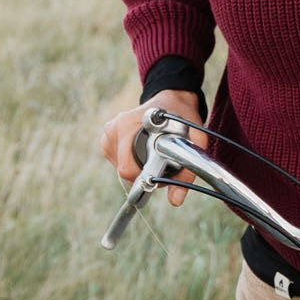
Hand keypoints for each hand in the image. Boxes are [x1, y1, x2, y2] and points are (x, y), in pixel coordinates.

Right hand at [99, 88, 204, 206]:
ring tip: (153, 151)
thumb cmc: (182, 116)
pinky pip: (119, 164)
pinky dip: (133, 162)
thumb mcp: (194, 140)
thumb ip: (186, 171)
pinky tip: (143, 150)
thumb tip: (175, 201)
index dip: (146, 176)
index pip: (128, 168)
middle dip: (144, 172)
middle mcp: (113, 129)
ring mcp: (107, 134)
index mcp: (127, 125)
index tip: (162, 169)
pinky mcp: (106, 140)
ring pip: (122, 170)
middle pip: (125, 171)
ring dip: (139, 167)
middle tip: (162, 159)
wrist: (171, 98)